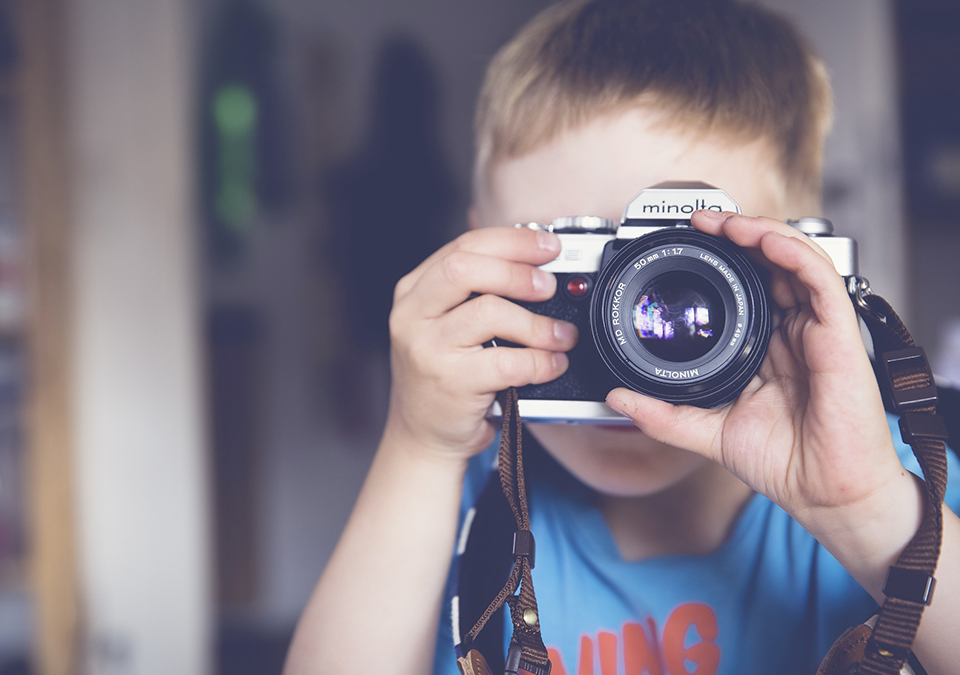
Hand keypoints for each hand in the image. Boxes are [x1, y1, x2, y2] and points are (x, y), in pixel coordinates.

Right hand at [385, 226, 577, 462]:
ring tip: (560, 335)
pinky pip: (506, 361)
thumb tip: (536, 265)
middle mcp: (412, 316)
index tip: (547, 245)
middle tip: (549, 285)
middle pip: (466, 268)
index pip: (463, 247)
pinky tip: (551, 365)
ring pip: (489, 312)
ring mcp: (427, 349)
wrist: (421, 436)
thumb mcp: (445, 326)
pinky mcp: (450, 383)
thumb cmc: (443, 378)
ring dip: (537, 322)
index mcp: (414, 292)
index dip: (511, 241)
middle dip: (518, 271)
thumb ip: (475, 293)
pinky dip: (539, 361)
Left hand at [605, 210, 907, 524]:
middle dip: (736, 234)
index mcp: (768, 346)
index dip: (721, 259)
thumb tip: (617, 397)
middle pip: (770, 263)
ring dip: (760, 232)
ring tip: (723, 223)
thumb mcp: (707, 431)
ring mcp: (817, 329)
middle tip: (700, 221)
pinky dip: (792, 251)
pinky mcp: (839, 334)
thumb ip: (663, 414)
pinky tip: (763, 240)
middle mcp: (793, 331)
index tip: (686, 244)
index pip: (748, 286)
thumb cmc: (784, 463)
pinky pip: (820, 278)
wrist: (824, 494)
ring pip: (795, 259)